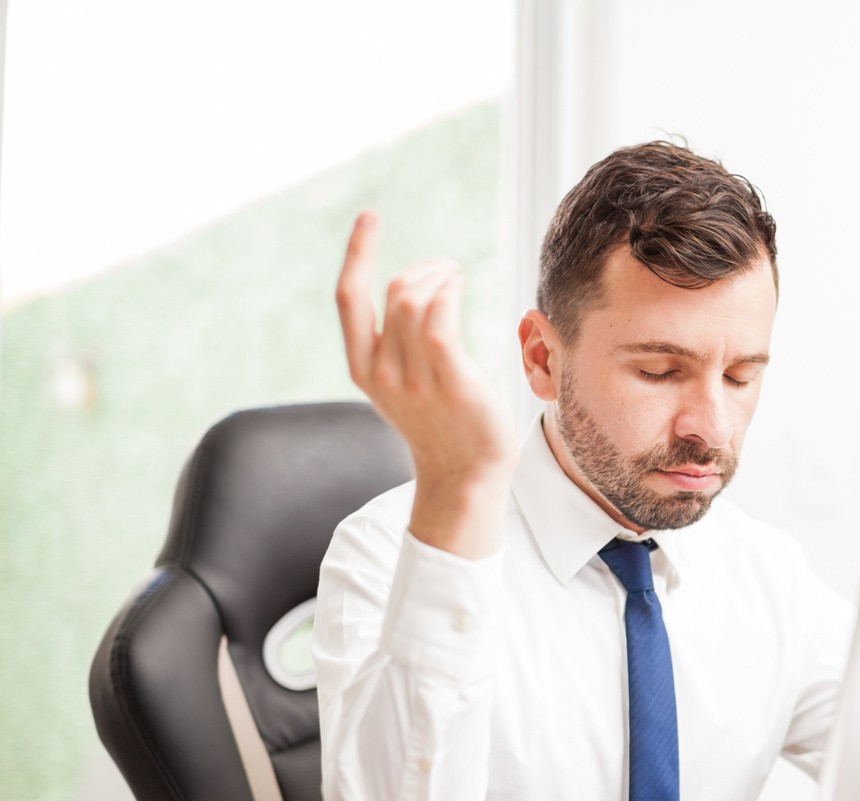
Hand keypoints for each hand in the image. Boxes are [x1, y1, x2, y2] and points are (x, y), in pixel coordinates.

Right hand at [336, 211, 516, 558]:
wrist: (464, 476)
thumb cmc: (443, 426)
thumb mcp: (403, 386)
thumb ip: (396, 348)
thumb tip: (411, 299)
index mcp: (364, 369)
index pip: (348, 298)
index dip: (357, 253)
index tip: (369, 218)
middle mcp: (382, 372)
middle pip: (393, 292)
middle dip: (422, 268)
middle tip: (447, 268)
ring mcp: (414, 378)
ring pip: (415, 300)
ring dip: (440, 275)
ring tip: (457, 277)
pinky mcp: (449, 381)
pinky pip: (439, 320)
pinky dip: (449, 291)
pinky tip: (460, 286)